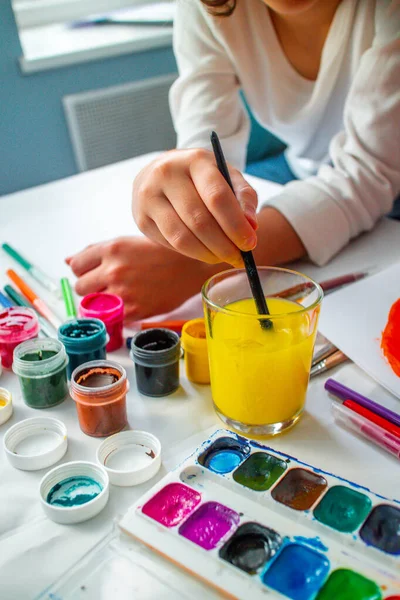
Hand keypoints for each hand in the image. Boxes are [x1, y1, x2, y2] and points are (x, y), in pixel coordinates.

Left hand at [66, 236, 219, 321]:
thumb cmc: (163, 252)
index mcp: (111, 248)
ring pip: (92, 306)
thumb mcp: (129, 243)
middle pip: (81, 287)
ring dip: (101, 304)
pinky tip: (129, 306)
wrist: (193, 267)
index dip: (83, 271)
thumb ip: (97, 251)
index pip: (77, 265)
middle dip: (90, 289)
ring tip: (119, 298)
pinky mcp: (133, 311)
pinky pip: (111, 318)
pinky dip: (116, 316)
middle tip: (107, 288)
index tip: (93, 274)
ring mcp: (122, 292)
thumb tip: (69, 260)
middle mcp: (113, 270)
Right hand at [132, 148, 257, 267]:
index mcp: (194, 160)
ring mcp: (149, 197)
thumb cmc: (202, 178)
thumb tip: (251, 226)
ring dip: (207, 254)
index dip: (235, 224)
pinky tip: (204, 251)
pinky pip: (171, 244)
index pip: (217, 197)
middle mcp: (166, 175)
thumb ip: (244, 198)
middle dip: (224, 245)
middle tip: (239, 258)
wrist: (164, 173)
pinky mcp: (141, 219)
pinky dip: (192, 253)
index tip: (250, 243)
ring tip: (223, 257)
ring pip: (182, 237)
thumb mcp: (227, 177)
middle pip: (199, 220)